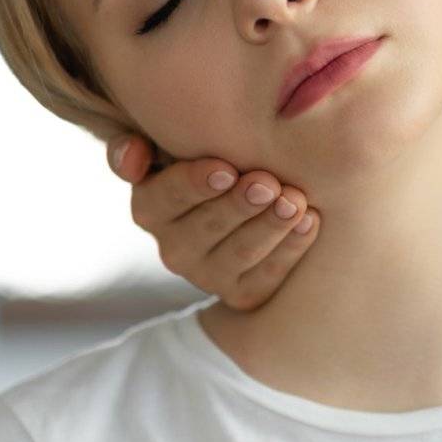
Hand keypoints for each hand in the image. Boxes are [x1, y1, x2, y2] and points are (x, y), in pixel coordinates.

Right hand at [107, 133, 320, 310]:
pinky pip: (267, 275)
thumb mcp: (168, 150)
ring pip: (240, 253)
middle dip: (239, 204)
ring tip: (294, 201)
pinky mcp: (242, 292)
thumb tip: (133, 154)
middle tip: (268, 183)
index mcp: (150, 207)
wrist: (244, 211)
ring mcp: (208, 274)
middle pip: (207, 226)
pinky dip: (290, 248)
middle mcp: (173, 247)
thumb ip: (137, 148)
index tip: (226, 169)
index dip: (194, 184)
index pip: (164, 197)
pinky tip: (309, 221)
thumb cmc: (208, 163)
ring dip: (269, 226)